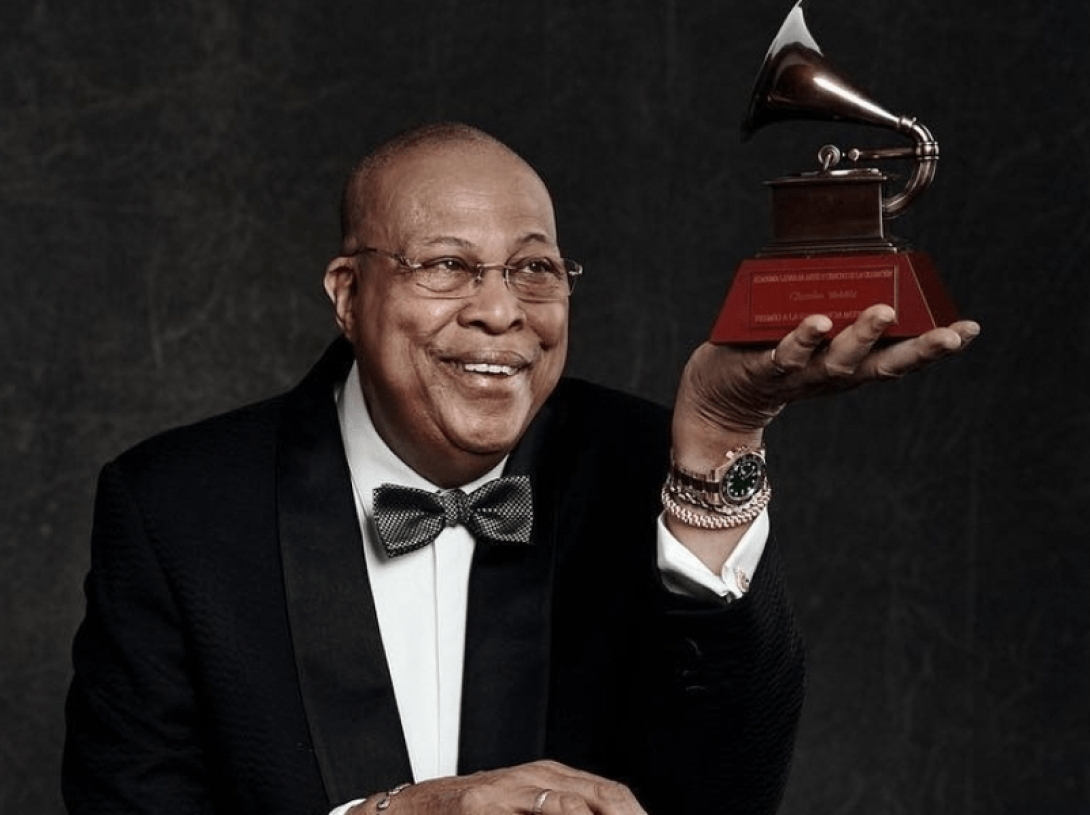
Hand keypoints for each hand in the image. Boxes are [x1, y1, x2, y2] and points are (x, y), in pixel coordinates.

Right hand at [349, 760, 646, 814]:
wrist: (404, 813)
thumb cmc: (461, 814)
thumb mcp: (516, 808)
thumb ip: (552, 810)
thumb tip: (596, 813)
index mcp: (548, 777)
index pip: (610, 794)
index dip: (634, 813)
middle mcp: (533, 777)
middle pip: (602, 795)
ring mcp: (506, 790)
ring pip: (571, 803)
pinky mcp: (481, 803)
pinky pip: (535, 811)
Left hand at [675, 305, 980, 441]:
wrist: (717, 399)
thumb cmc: (771, 358)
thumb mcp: (816, 341)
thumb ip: (840, 314)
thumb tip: (869, 266)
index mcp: (850, 366)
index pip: (901, 357)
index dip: (936, 346)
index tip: (969, 329)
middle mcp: (832, 375)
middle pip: (881, 366)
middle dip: (919, 350)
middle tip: (949, 334)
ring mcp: (799, 374)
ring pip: (836, 361)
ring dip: (862, 337)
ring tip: (882, 312)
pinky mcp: (762, 370)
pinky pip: (784, 356)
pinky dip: (802, 340)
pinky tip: (817, 322)